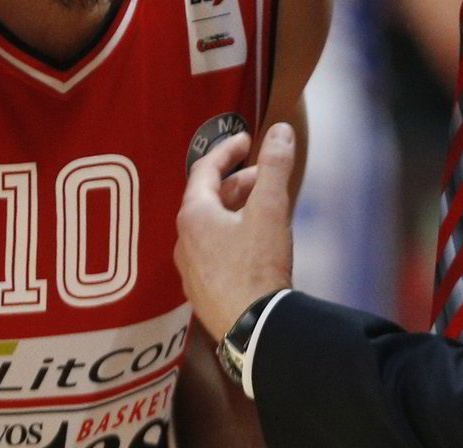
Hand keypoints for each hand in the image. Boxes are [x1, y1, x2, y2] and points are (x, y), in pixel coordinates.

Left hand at [175, 123, 295, 340]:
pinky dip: (232, 239)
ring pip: (210, 229)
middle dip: (237, 183)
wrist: (254, 332)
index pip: (205, 170)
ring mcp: (190, 271)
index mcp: (193, 216)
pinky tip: (254, 248)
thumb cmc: (258, 268)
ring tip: (264, 211)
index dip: (226, 150)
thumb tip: (280, 130)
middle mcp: (183, 241)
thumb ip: (275, 166)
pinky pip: (213, 254)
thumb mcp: (270, 209)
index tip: (246, 139)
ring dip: (235, 212)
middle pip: (207, 199)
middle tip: (264, 176)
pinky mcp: (202, 294)